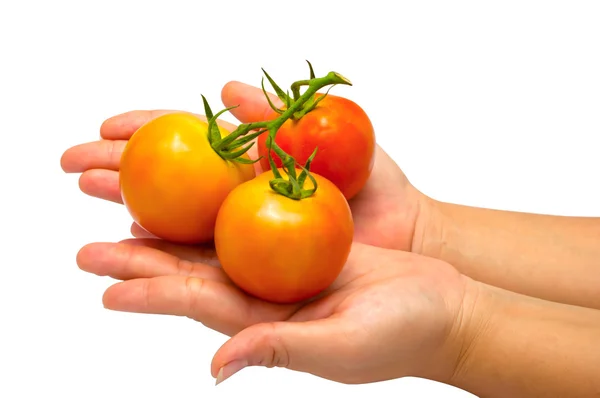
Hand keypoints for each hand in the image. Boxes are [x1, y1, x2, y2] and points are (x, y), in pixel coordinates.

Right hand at [61, 81, 425, 249]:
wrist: (412, 232)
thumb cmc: (380, 188)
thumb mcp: (327, 138)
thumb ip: (275, 117)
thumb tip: (225, 87)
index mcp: (254, 175)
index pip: (188, 153)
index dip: (145, 140)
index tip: (104, 133)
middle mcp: (243, 214)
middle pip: (173, 196)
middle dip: (121, 181)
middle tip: (73, 171)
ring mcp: (252, 250)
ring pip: (183, 239)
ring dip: (135, 232)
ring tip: (91, 231)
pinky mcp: (266, 283)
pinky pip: (213, 274)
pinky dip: (173, 265)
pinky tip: (140, 257)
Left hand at [76, 237, 472, 384]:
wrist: (443, 306)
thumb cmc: (403, 334)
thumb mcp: (343, 347)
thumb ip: (281, 351)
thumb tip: (218, 365)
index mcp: (265, 323)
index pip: (194, 306)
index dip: (148, 295)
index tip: (105, 287)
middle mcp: (265, 294)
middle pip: (191, 274)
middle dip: (140, 260)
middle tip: (89, 248)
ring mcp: (283, 267)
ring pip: (215, 244)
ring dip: (170, 232)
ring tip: (125, 215)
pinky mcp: (306, 241)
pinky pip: (255, 218)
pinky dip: (222, 206)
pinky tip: (196, 194)